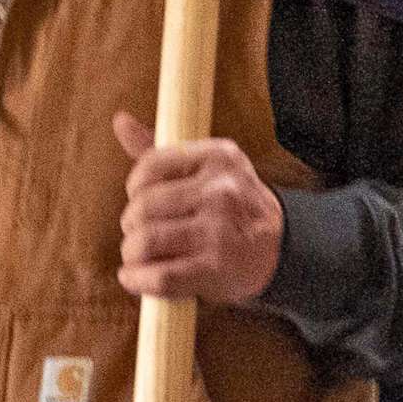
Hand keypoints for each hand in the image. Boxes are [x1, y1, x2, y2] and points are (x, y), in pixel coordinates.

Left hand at [114, 112, 284, 303]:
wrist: (282, 248)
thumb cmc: (232, 206)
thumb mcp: (206, 169)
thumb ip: (160, 150)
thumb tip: (120, 121)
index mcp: (218, 157)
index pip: (150, 165)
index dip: (135, 186)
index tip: (142, 198)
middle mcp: (222, 190)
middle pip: (142, 207)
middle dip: (131, 225)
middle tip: (140, 233)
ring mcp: (220, 231)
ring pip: (145, 242)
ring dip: (132, 255)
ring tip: (140, 257)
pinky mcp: (216, 268)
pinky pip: (159, 277)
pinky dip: (138, 280)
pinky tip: (138, 277)